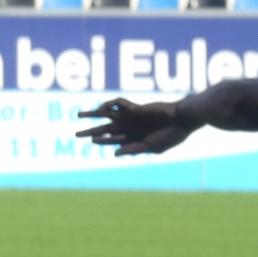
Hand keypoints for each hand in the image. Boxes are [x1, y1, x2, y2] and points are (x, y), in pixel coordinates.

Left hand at [76, 98, 197, 154]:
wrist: (182, 120)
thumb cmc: (171, 136)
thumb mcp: (152, 147)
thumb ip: (133, 149)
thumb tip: (114, 153)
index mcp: (134, 140)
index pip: (112, 141)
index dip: (101, 141)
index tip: (92, 141)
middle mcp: (129, 128)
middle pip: (105, 129)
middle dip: (90, 131)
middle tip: (76, 135)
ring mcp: (130, 117)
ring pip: (106, 115)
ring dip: (92, 114)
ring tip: (78, 115)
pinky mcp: (134, 107)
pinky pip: (118, 103)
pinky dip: (108, 103)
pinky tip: (102, 107)